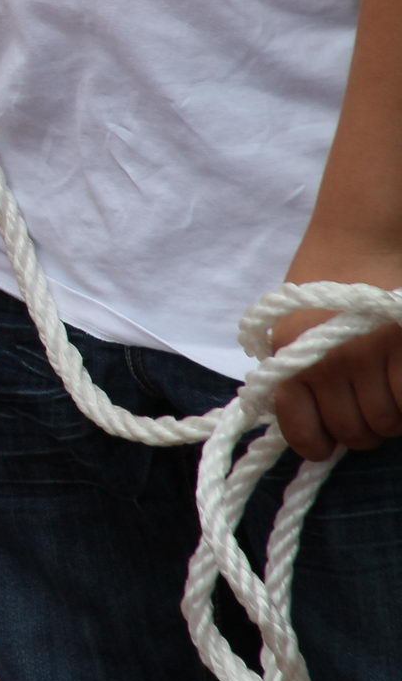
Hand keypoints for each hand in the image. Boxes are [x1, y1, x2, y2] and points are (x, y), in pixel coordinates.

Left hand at [271, 238, 401, 461]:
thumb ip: (295, 377)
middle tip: (368, 400)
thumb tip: (313, 429)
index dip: (319, 443)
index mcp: (291, 363)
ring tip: (387, 382)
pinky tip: (401, 373)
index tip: (329, 440)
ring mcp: (371, 356)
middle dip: (364, 426)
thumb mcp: (290, 332)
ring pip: (389, 424)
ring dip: (393, 413)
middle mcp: (328, 364)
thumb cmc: (324, 286)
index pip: (304, 433)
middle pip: (355, 433)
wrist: (357, 237)